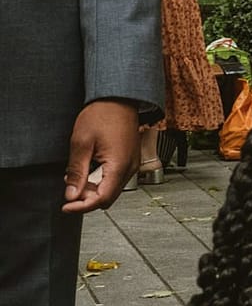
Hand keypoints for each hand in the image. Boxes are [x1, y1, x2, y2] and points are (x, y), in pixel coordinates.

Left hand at [64, 99, 139, 213]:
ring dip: (93, 189)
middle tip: (69, 189)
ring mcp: (132, 164)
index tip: (66, 206)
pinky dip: (100, 180)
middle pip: (107, 197)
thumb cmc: (102, 115)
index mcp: (119, 166)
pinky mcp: (130, 160)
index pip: (101, 199)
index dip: (82, 207)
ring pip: (111, 189)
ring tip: (76, 177)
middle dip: (87, 198)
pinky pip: (115, 179)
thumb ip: (76, 172)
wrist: (119, 99)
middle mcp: (130, 168)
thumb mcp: (81, 143)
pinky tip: (88, 171)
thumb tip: (71, 194)